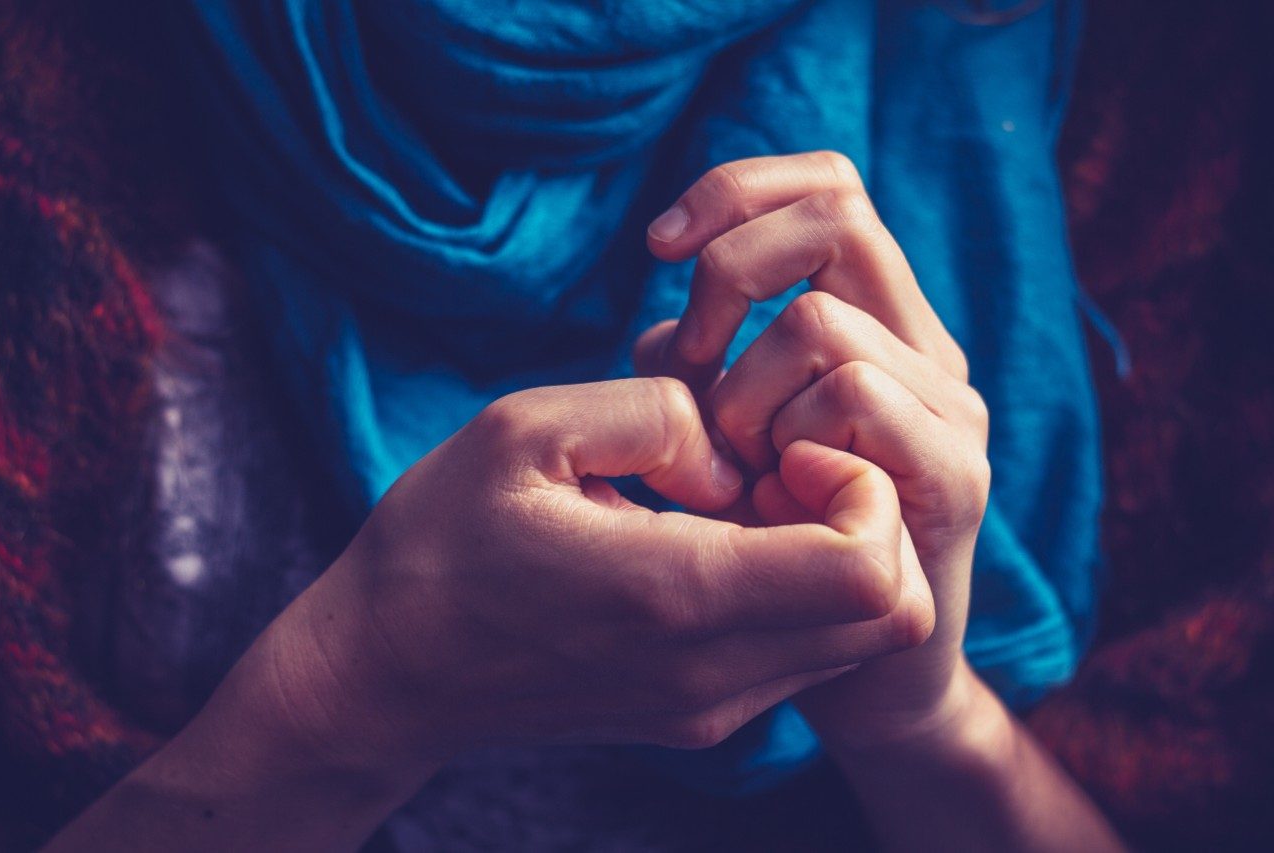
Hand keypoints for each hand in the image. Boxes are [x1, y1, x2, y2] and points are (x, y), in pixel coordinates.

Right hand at [281, 377, 934, 782]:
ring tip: (740, 499)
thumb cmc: (440, 538)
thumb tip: (730, 455)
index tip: (785, 444)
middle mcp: (711, 672)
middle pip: (888, 612)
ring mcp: (710, 706)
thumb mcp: (526, 428)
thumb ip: (655, 412)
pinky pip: (804, 653)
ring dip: (835, 554)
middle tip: (775, 463)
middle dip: (866, 517)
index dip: (862, 487)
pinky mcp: (701, 714)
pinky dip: (797, 589)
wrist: (387, 669)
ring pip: (858, 638)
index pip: (869, 571)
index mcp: (673, 595)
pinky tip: (714, 540)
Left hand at [636, 151, 989, 747]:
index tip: (657, 248)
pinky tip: (775, 496)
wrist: (858, 672)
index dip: (738, 189)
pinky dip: (786, 438)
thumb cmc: (774, 544)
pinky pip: (854, 397)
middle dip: (728, 277)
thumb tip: (664, 332)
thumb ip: (701, 367)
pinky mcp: (955, 475)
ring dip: (743, 391)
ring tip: (739, 469)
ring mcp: (948, 408)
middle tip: (691, 363)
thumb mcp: (723, 434)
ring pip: (823, 322)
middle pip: (835, 217)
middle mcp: (925, 348)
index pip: (829, 184)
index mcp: (879, 322)